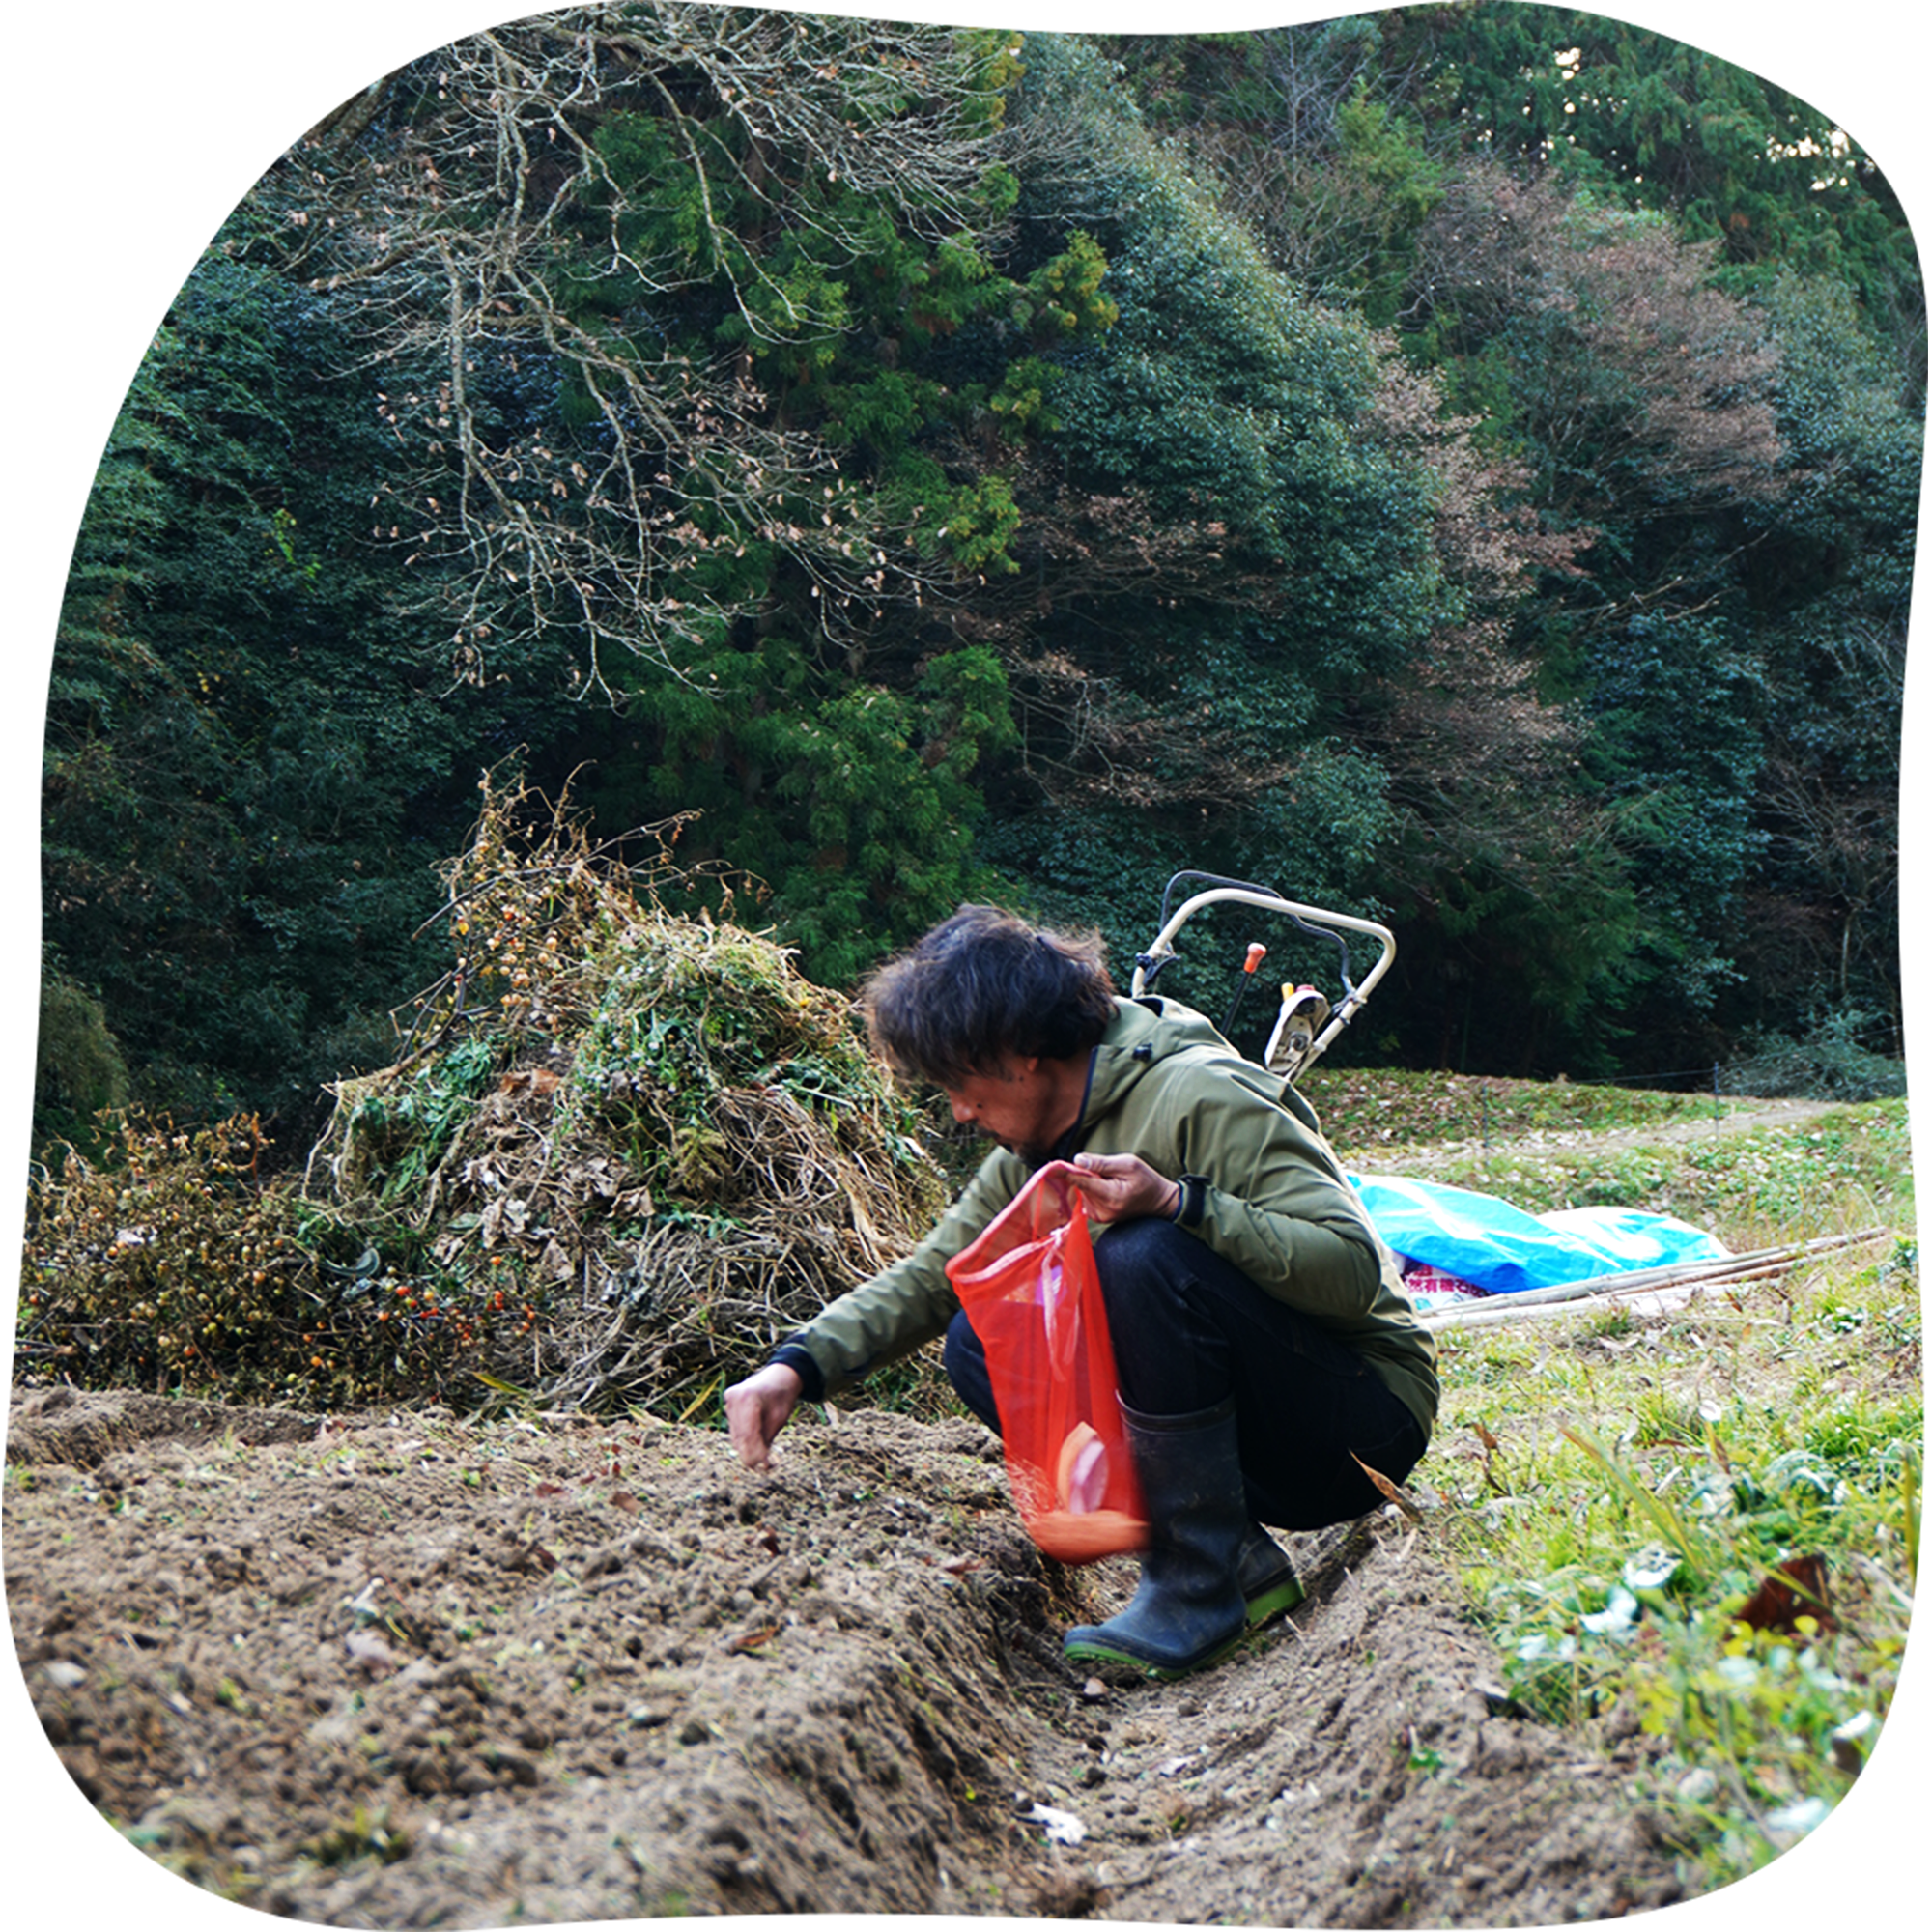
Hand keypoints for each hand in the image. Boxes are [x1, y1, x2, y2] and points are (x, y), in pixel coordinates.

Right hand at [723, 1362, 803, 1469]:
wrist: (779, 1376)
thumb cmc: (782, 1396)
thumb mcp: (779, 1418)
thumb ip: (767, 1438)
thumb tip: (761, 1464)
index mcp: (748, 1398)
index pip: (747, 1434)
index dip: (755, 1453)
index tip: (765, 1466)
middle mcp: (734, 1398)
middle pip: (739, 1436)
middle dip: (751, 1454)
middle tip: (765, 1467)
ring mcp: (729, 1401)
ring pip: (735, 1435)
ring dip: (747, 1448)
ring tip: (763, 1458)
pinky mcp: (728, 1404)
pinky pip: (735, 1428)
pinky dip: (744, 1438)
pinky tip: (756, 1444)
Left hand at [1066, 1151, 1180, 1224]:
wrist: (1158, 1202)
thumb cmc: (1146, 1180)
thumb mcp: (1128, 1164)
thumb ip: (1101, 1163)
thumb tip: (1077, 1160)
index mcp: (1110, 1196)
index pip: (1081, 1182)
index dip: (1065, 1173)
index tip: (1051, 1167)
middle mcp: (1102, 1210)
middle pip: (1080, 1185)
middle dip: (1086, 1173)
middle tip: (1107, 1171)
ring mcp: (1100, 1216)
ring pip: (1082, 1191)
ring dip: (1090, 1181)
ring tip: (1112, 1181)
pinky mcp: (1098, 1218)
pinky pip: (1086, 1198)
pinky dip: (1092, 1189)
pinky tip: (1108, 1188)